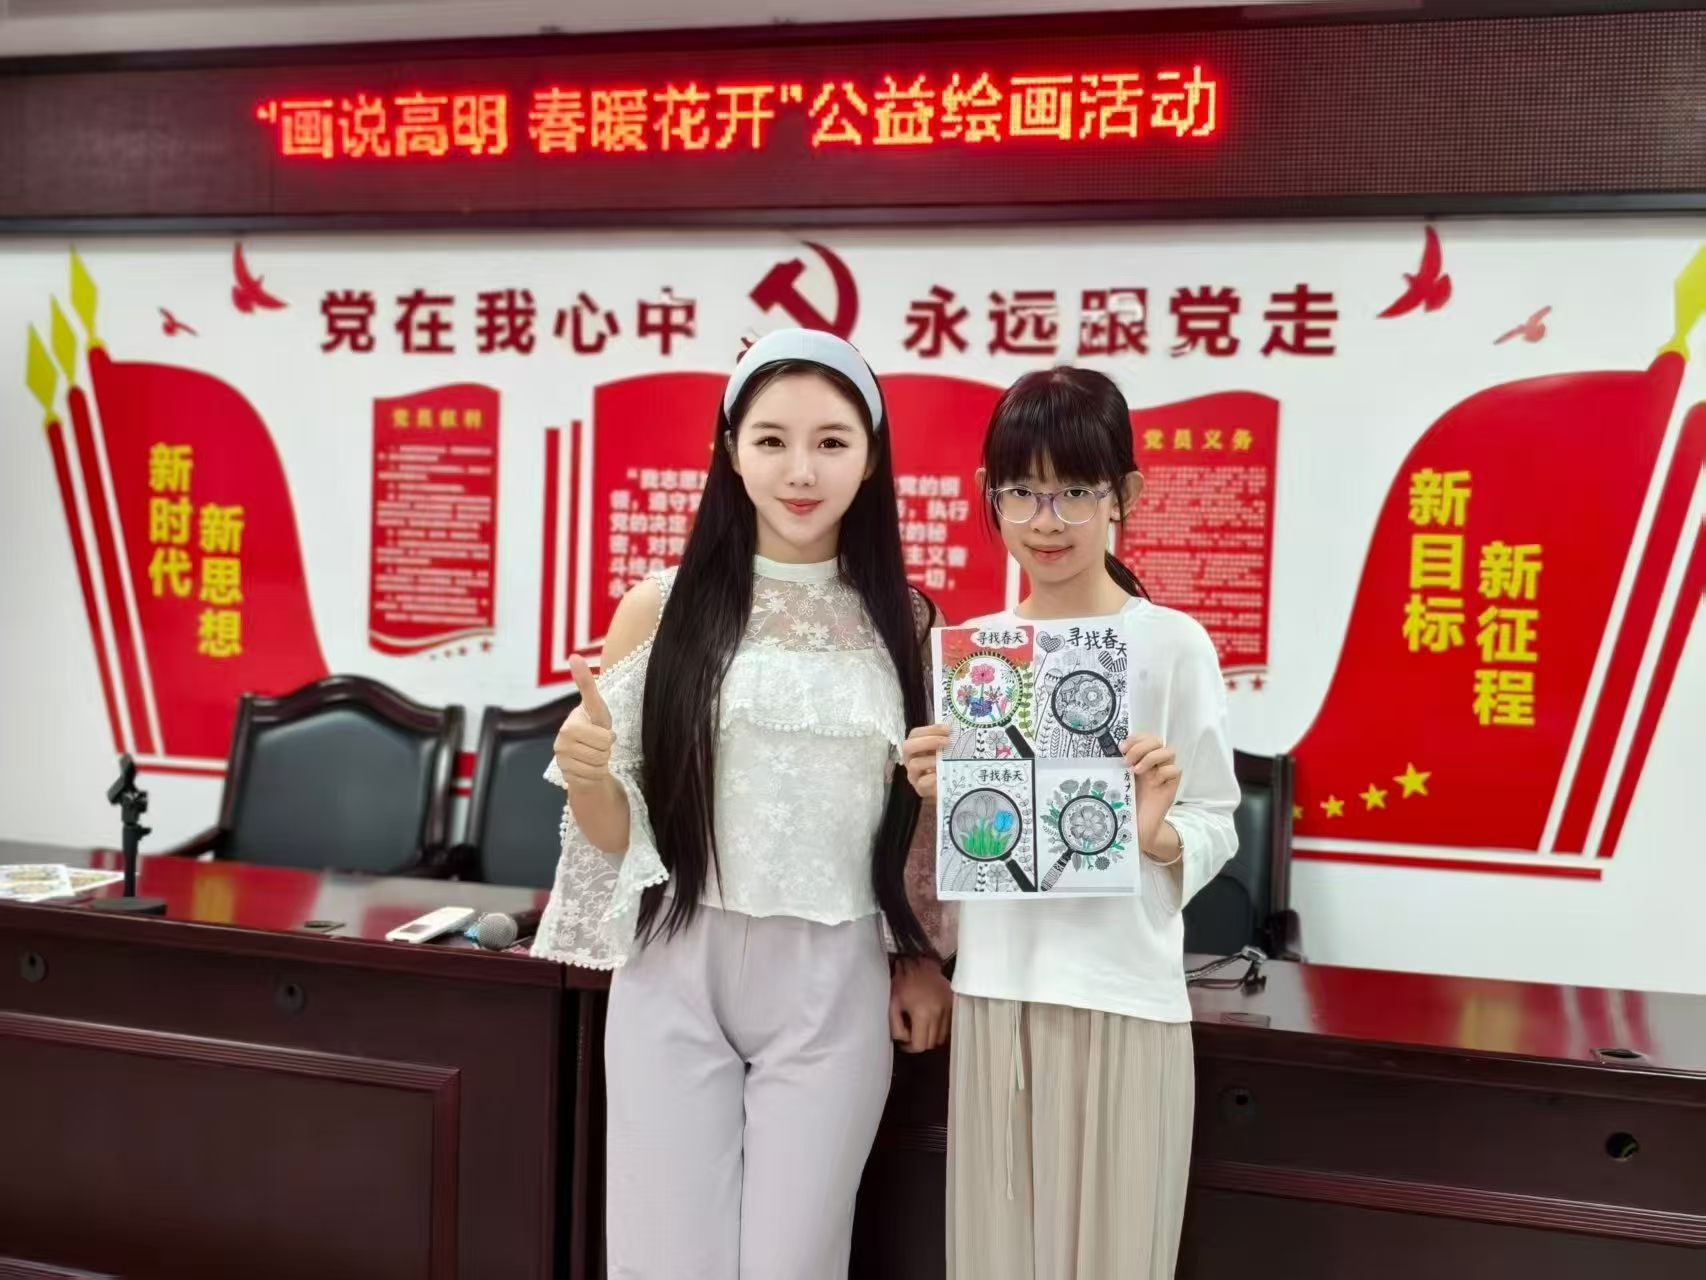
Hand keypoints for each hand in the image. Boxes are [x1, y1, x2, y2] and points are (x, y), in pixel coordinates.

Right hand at [554, 655, 615, 790]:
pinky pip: (593, 778)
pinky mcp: (566, 777)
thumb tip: (574, 656)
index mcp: (570, 726)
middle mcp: (561, 744)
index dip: (608, 736)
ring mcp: (562, 762)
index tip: (599, 734)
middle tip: (599, 743)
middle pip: (603, 752)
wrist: (584, 753)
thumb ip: (586, 684)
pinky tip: (590, 766)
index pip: (603, 737)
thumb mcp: (596, 706)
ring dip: (603, 761)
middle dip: (607, 748)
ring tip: (595, 753)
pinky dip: (597, 774)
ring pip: (599, 766)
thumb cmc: (593, 725)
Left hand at [889, 956, 952, 1052]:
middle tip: (910, 1032)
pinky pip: (948, 1025)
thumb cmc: (902, 983)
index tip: (904, 1041)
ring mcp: (948, 1008)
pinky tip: (929, 1017)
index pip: (920, 1045)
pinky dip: (939, 1027)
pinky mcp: (953, 1003)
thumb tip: (904, 1041)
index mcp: (923, 1013)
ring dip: (930, 1036)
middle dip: (920, 1042)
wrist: (918, 961)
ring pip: (941, 1037)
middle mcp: (939, 1013)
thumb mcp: (892, 1005)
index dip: (910, 1047)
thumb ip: (896, 1028)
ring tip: (920, 1025)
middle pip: (932, 1043)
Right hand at [901, 723, 950, 797]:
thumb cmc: (942, 765)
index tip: (948, 729)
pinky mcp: (920, 788)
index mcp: (914, 747)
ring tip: (946, 759)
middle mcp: (910, 759)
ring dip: (931, 760)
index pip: (915, 734)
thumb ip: (944, 741)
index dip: (930, 729)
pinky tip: (945, 774)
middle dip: (928, 741)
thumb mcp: (942, 751)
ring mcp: (913, 775)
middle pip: (908, 746)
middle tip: (947, 741)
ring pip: (914, 764)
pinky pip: (923, 782)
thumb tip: (955, 729)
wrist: (945, 788)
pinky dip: (934, 777)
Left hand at [1121, 734, 1180, 854]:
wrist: (1135, 828)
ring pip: (1169, 752)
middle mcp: (1153, 765)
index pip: (1144, 738)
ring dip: (1152, 757)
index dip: (1135, 738)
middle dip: (1142, 746)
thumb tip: (1104, 753)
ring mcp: (1163, 775)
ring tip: (1137, 771)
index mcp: (1140, 760)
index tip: (1121, 748)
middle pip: (1158, 740)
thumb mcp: (1117, 782)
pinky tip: (1153, 783)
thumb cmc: (1124, 805)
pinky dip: (1163, 772)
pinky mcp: (1171, 786)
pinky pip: (1175, 770)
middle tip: (1128, 760)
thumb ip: (1116, 767)